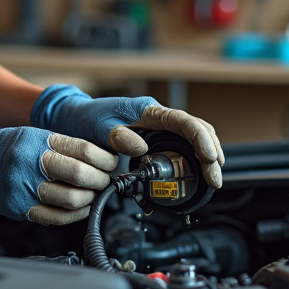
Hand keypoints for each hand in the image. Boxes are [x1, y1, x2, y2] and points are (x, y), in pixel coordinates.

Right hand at [0, 127, 116, 224]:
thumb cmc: (7, 148)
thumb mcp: (35, 135)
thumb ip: (64, 146)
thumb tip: (100, 159)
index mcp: (39, 141)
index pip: (84, 150)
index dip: (105, 160)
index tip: (111, 164)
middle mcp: (32, 164)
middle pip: (81, 176)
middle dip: (101, 180)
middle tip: (104, 180)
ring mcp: (25, 188)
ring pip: (72, 200)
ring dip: (90, 199)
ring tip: (91, 194)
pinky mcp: (21, 209)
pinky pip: (57, 218)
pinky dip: (75, 215)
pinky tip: (78, 208)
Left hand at [30, 86, 224, 188]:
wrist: (74, 117)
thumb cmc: (85, 119)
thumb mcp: (98, 127)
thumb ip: (117, 136)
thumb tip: (141, 148)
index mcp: (147, 110)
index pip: (184, 121)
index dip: (201, 139)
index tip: (209, 158)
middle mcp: (156, 116)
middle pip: (196, 129)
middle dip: (210, 153)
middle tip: (214, 178)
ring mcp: (157, 126)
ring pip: (193, 137)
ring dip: (206, 155)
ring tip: (212, 177)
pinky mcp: (154, 137)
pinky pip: (181, 144)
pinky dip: (193, 157)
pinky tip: (198, 171)